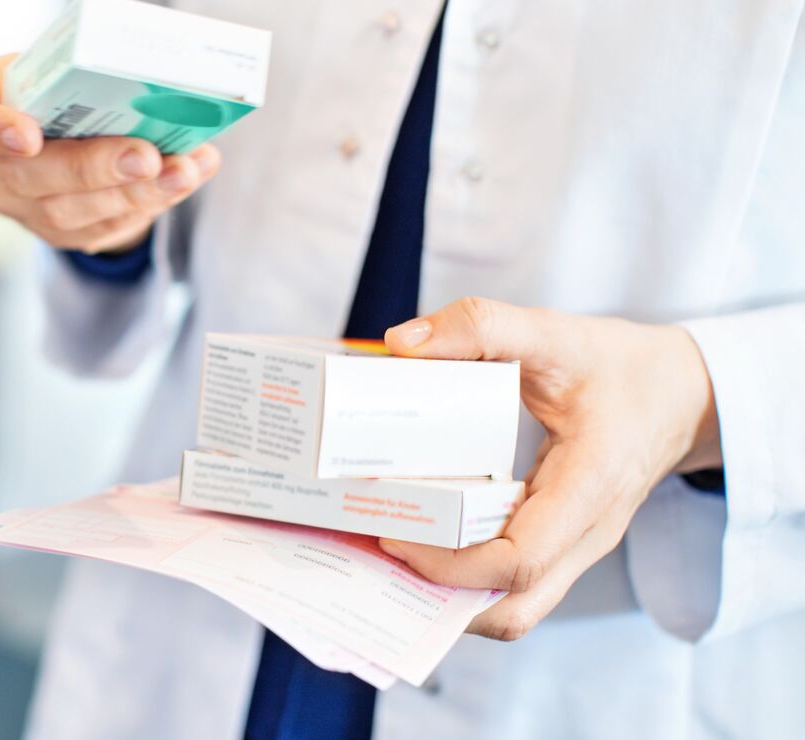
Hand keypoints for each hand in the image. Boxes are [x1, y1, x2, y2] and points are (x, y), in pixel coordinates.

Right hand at [0, 55, 221, 253]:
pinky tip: (187, 177)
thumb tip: (158, 85)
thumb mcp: (54, 67)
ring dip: (136, 192)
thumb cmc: (56, 87)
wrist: (62, 131)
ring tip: (183, 172)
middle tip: (146, 157)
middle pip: (30, 177)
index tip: (28, 136)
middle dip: (95, 169)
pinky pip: (104, 226)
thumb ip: (83, 75)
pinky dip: (153, 200)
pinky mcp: (61, 233)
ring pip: (72, 212)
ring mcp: (22, 207)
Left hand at [380, 297, 722, 640]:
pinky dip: (467, 578)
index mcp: (591, 486)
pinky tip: (424, 543)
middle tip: (380, 549)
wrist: (681, 394)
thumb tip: (402, 344)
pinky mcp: (562, 545)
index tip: (394, 532)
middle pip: (514, 607)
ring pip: (514, 606)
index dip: (449, 562)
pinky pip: (514, 584)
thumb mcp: (555, 332)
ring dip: (451, 596)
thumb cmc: (620, 367)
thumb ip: (482, 327)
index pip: (520, 559)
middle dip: (440, 596)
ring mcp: (577, 548)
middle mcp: (588, 533)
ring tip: (392, 553)